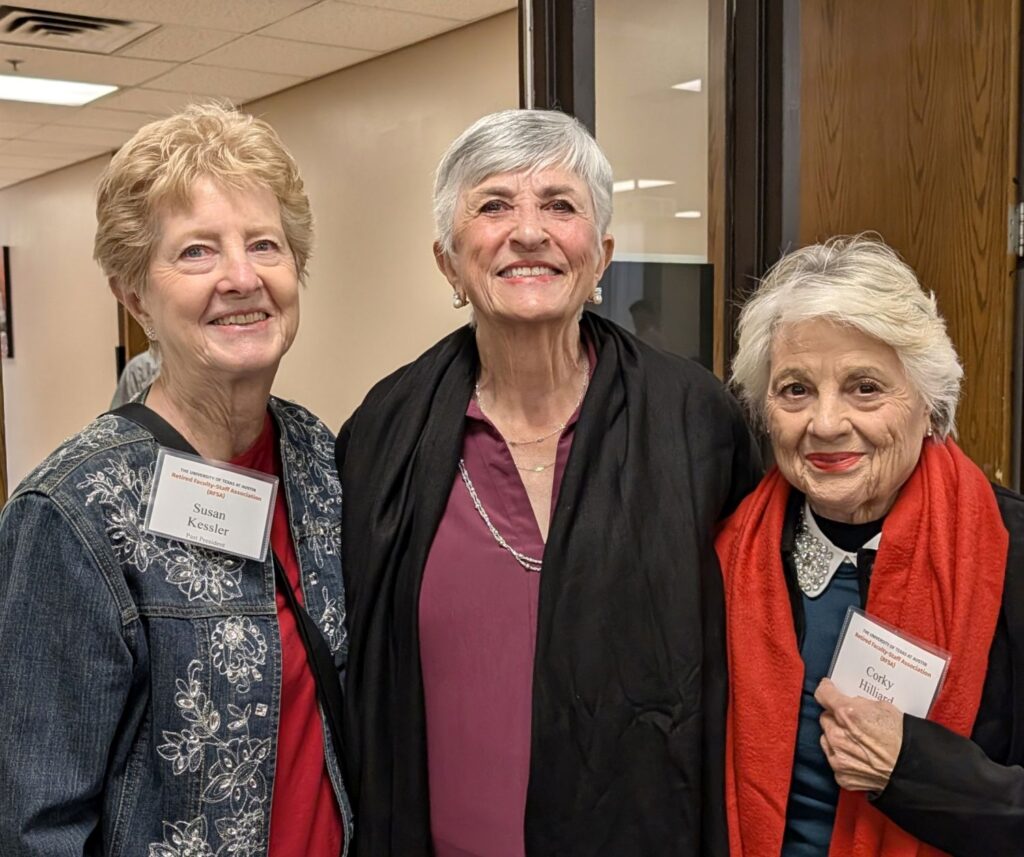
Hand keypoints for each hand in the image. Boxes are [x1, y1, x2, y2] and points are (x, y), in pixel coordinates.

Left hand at [815, 677, 903, 791]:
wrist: (914, 770)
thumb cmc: (904, 739)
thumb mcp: (883, 707)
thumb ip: (859, 703)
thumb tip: (850, 702)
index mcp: (847, 713)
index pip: (823, 694)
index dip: (827, 690)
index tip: (828, 689)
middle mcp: (837, 735)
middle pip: (825, 719)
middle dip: (836, 719)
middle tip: (852, 723)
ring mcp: (838, 757)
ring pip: (827, 740)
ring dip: (837, 739)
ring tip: (857, 742)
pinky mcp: (842, 775)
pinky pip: (835, 760)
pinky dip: (844, 758)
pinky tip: (860, 757)